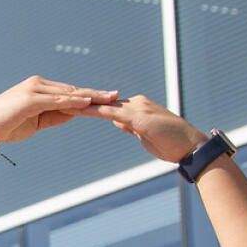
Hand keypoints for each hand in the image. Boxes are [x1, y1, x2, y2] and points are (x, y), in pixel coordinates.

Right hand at [0, 76, 118, 143]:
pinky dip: (74, 101)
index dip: (88, 95)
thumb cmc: (6, 126)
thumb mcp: (36, 122)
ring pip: (68, 93)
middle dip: (94, 93)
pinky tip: (88, 103)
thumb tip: (74, 113)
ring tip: (108, 99)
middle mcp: (37, 84)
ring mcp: (34, 89)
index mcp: (38, 88)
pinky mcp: (30, 98)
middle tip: (115, 95)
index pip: (68, 91)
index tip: (105, 98)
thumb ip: (54, 116)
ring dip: (89, 96)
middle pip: (72, 89)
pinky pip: (57, 100)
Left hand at [71, 95, 210, 162]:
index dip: (88, 106)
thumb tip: (118, 122)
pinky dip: (90, 111)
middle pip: (101, 102)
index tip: (69, 105)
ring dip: (80, 104)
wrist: (192, 147)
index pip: (107, 106)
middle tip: (55, 100)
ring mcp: (136, 108)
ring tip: (57, 103)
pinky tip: (75, 110)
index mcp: (136, 108)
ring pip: (101, 105)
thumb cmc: (172, 145)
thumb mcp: (146, 135)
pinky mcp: (137, 116)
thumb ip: (131, 126)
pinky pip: (108, 112)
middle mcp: (135, 103)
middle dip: (79, 102)